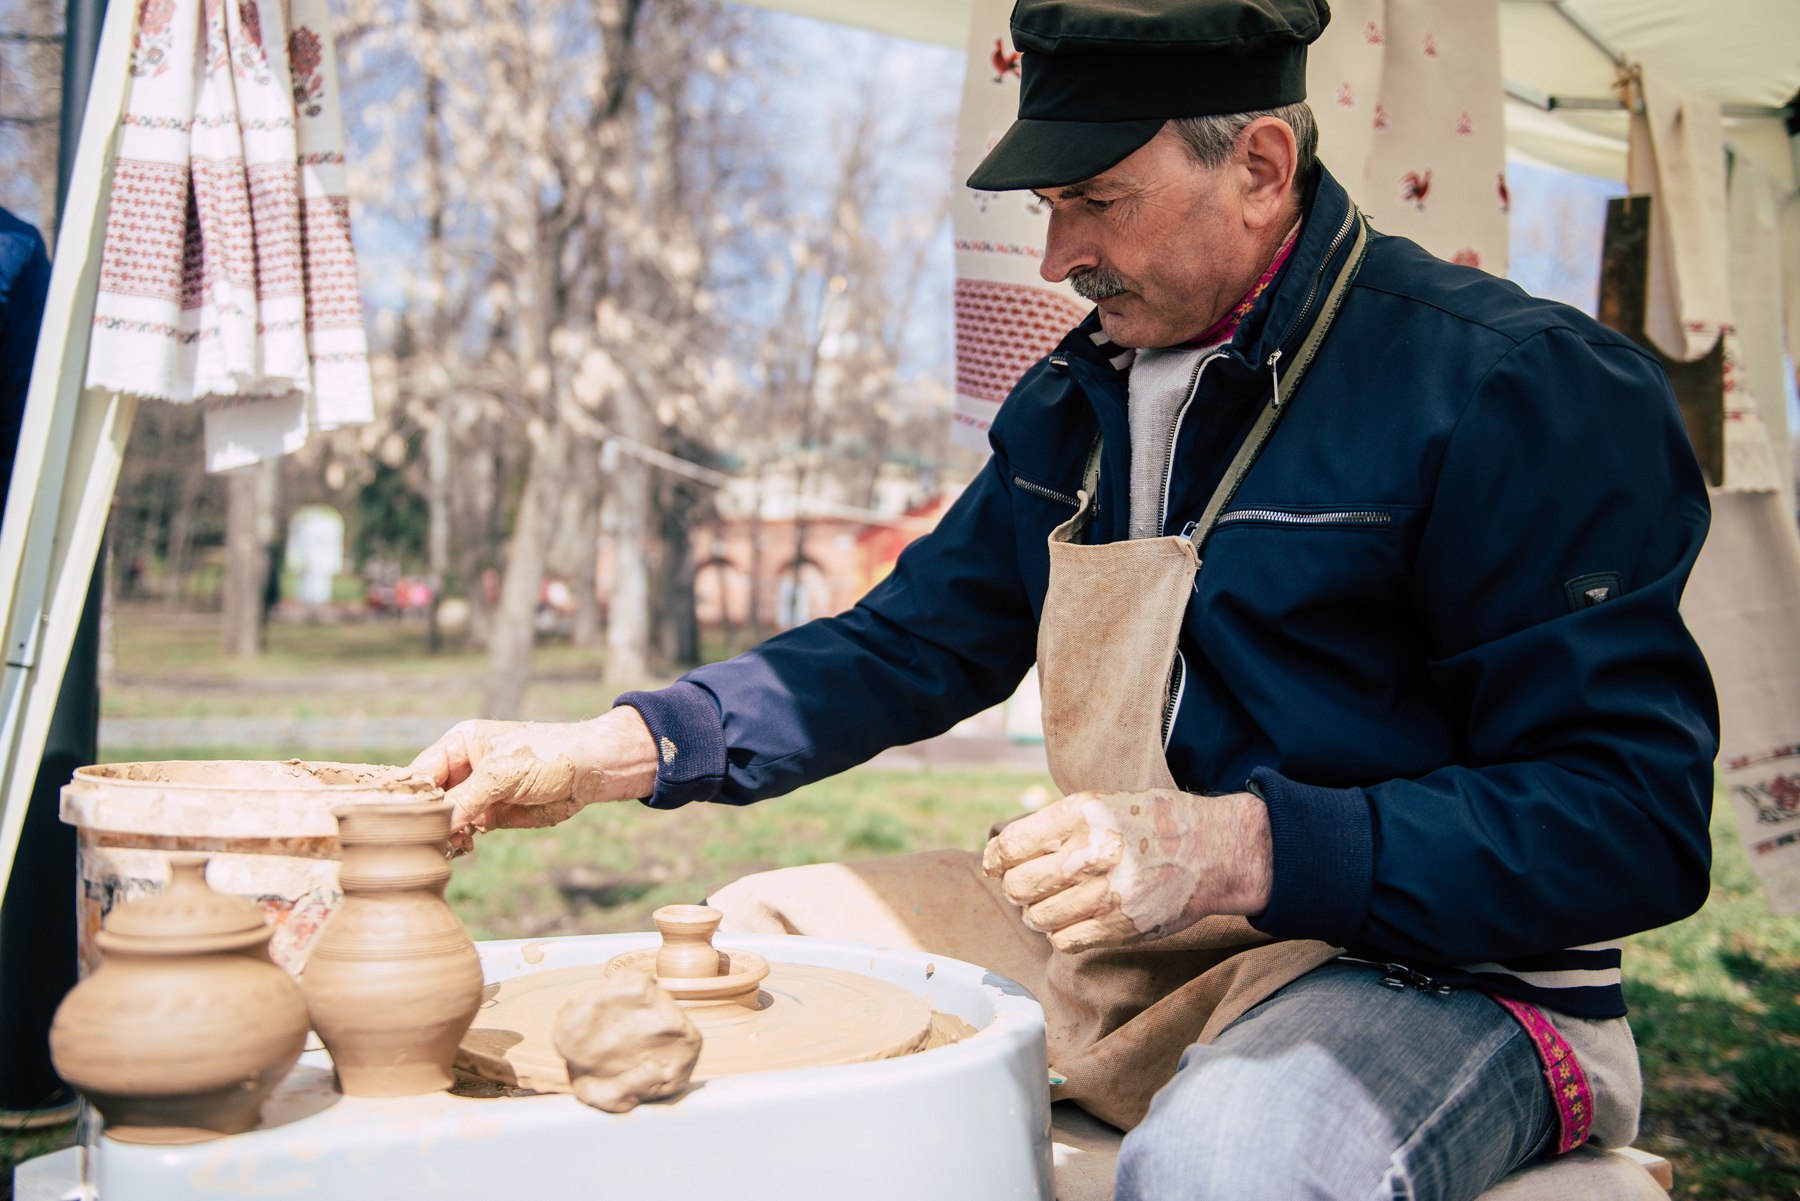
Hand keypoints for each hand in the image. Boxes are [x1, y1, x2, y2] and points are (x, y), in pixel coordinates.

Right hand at [408, 709, 657, 853]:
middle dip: (425, 818)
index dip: (410, 794)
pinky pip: (467, 830)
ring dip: (443, 833)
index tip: (397, 819)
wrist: (593, 771)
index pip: (422, 771)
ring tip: (444, 844)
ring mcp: (479, 793)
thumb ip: (467, 798)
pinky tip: (462, 846)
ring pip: (447, 818)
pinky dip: (461, 841)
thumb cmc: (550, 755)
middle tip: (419, 839)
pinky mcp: (494, 814)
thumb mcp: (503, 773)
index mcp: (461, 744)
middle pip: (431, 797)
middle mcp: (465, 768)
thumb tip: (437, 824)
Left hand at [981, 789, 1271, 952]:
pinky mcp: (1122, 927)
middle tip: (1025, 886)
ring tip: (1052, 902)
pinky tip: (1072, 920)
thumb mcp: (1103, 804)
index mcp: (1085, 814)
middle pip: (1019, 885)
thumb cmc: (1151, 823)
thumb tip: (996, 856)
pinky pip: (1064, 941)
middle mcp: (1094, 852)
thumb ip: (1054, 826)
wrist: (1214, 851)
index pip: (1013, 844)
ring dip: (1036, 913)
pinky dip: (1059, 934)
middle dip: (1014, 888)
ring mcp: (1109, 893)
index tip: (996, 863)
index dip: (996, 857)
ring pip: (1037, 917)